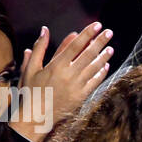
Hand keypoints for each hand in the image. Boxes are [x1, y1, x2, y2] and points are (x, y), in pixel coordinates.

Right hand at [17, 22, 113, 136]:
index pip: (76, 45)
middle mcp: (69, 74)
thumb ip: (40, 48)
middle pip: (88, 54)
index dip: (87, 34)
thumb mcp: (30, 68)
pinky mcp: (81, 96)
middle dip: (100, 42)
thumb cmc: (31, 90)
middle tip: (109, 32)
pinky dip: (101, 73)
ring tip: (111, 48)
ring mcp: (77, 86)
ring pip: (94, 68)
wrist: (35, 117)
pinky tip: (105, 66)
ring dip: (103, 57)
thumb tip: (44, 30)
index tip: (96, 25)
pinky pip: (94, 82)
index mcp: (56, 65)